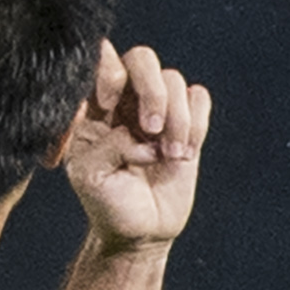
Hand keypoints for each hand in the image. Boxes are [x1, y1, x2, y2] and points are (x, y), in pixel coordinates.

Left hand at [62, 42, 208, 254]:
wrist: (142, 230)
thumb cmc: (106, 202)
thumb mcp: (90, 175)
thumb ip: (108, 144)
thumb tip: (143, 135)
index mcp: (91, 106)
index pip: (100, 60)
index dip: (109, 72)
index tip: (109, 104)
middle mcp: (124, 99)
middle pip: (142, 58)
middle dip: (152, 91)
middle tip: (151, 130)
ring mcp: (157, 108)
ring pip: (174, 80)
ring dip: (176, 119)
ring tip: (169, 156)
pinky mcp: (187, 123)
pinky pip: (199, 98)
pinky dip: (196, 123)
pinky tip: (183, 152)